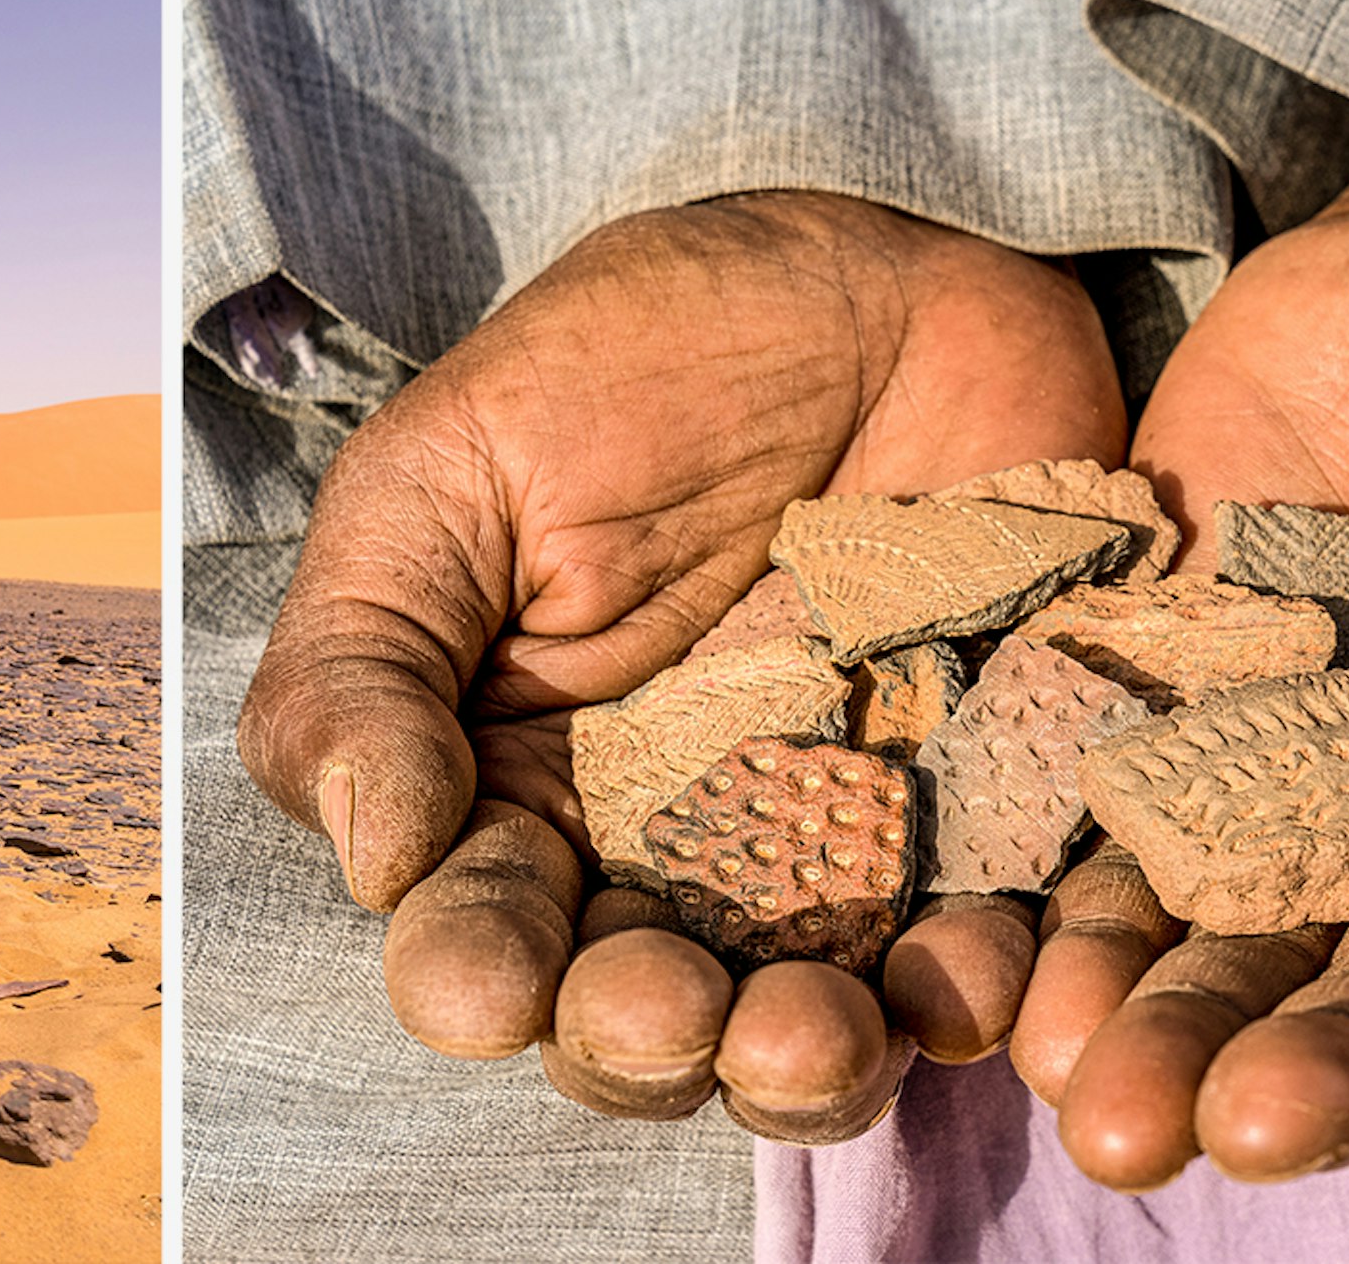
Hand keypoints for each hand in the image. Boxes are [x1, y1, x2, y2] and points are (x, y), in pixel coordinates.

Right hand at [237, 191, 1124, 1142]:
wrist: (876, 281)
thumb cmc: (630, 362)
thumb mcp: (455, 471)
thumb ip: (371, 655)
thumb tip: (375, 859)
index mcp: (510, 779)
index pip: (472, 935)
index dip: (475, 978)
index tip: (494, 972)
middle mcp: (658, 851)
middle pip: (634, 1023)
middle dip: (641, 1044)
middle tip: (674, 1007)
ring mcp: (822, 852)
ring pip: (797, 1030)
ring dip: (797, 1067)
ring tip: (823, 1029)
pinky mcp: (976, 831)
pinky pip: (976, 959)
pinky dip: (967, 999)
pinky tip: (958, 973)